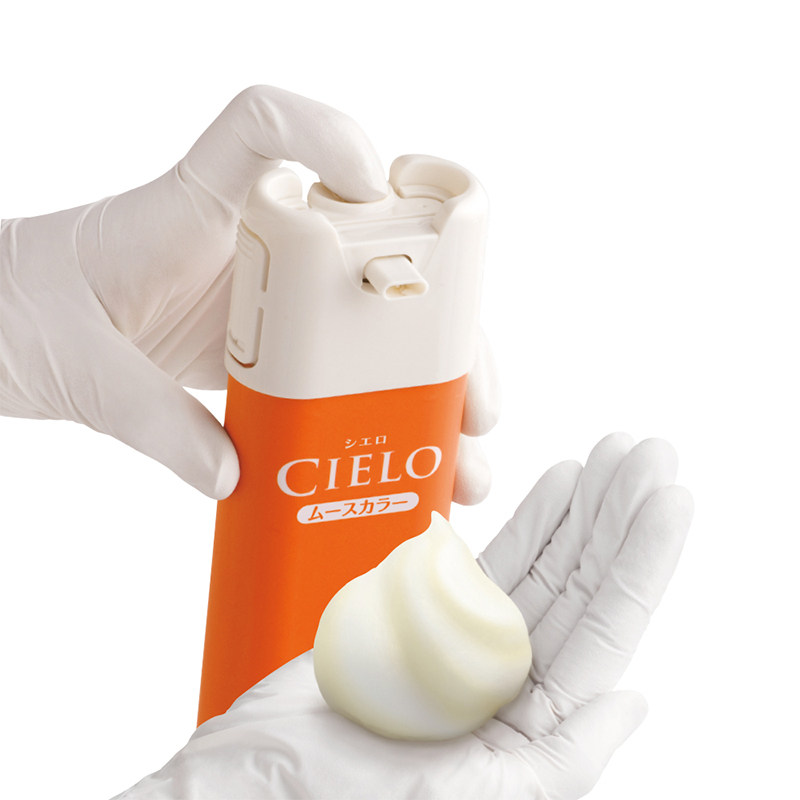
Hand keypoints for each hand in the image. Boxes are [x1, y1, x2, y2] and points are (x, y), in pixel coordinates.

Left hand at [0, 85, 497, 500]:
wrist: (6, 331)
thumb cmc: (27, 312)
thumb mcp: (81, 366)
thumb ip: (151, 420)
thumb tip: (235, 476)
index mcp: (198, 209)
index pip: (264, 127)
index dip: (327, 136)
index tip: (369, 183)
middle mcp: (253, 244)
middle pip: (372, 253)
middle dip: (436, 324)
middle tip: (469, 393)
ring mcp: (269, 300)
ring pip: (372, 323)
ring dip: (426, 387)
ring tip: (459, 453)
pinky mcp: (268, 350)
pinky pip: (337, 373)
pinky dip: (374, 416)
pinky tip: (401, 462)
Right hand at [114, 433, 691, 799]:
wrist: (252, 787)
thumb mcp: (482, 799)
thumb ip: (564, 755)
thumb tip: (634, 701)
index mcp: (528, 720)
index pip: (602, 625)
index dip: (640, 559)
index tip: (668, 496)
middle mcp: (504, 674)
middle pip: (576, 579)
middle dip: (616, 514)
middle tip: (649, 452)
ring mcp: (462, 638)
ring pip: (536, 559)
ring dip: (576, 507)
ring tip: (610, 460)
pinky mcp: (416, 612)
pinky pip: (478, 557)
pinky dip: (516, 521)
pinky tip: (550, 488)